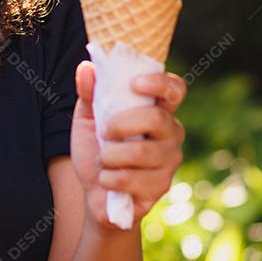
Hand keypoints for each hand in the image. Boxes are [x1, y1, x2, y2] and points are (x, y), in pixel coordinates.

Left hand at [70, 63, 186, 230]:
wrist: (92, 193)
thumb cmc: (95, 150)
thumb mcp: (86, 119)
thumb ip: (88, 93)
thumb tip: (86, 67)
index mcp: (156, 109)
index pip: (175, 89)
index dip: (160, 83)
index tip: (135, 84)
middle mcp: (171, 132)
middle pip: (157, 119)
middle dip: (122, 124)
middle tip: (105, 132)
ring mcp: (170, 159)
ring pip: (142, 151)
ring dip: (110, 155)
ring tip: (103, 159)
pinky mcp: (162, 185)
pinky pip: (133, 178)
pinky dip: (109, 178)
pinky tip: (107, 181)